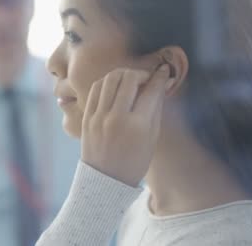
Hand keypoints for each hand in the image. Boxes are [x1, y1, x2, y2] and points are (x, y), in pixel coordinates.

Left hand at [80, 65, 171, 186]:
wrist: (105, 179)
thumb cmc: (134, 161)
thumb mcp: (152, 138)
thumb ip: (155, 108)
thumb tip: (160, 83)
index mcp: (138, 126)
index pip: (151, 91)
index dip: (160, 77)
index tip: (164, 71)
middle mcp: (117, 118)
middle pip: (129, 78)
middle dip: (141, 73)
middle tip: (146, 77)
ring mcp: (99, 116)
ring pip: (110, 78)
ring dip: (123, 73)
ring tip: (131, 79)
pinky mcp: (87, 116)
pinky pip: (96, 88)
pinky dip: (107, 81)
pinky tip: (115, 85)